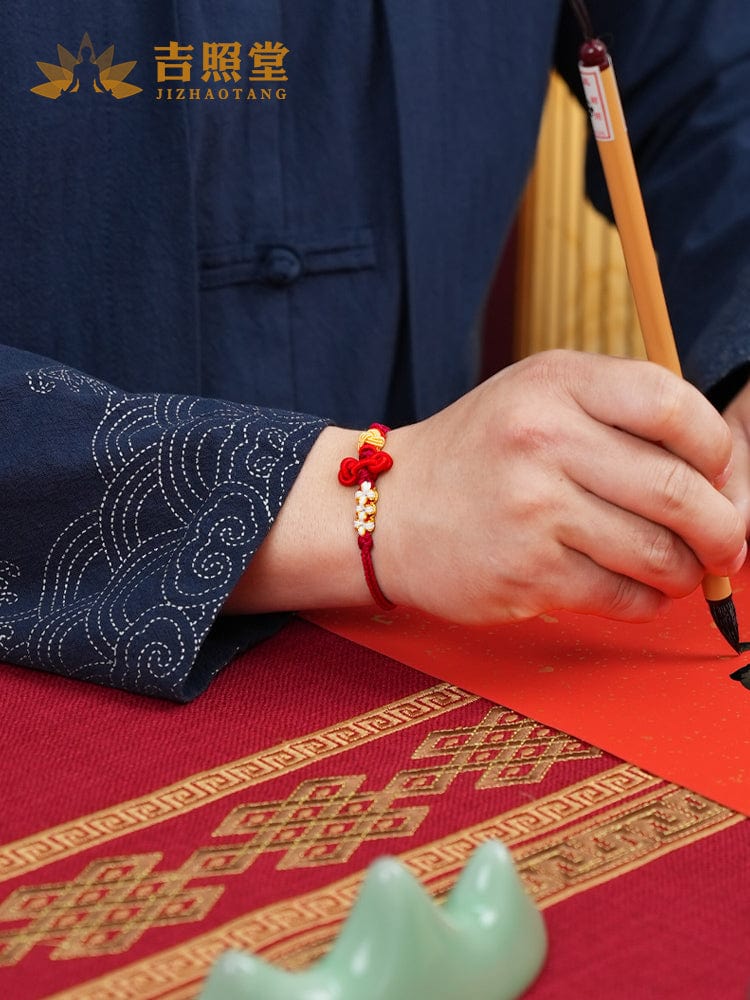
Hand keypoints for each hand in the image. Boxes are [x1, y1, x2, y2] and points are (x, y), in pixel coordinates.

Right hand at [376, 351, 745, 623]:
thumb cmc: (480, 455)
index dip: (720, 452)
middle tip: (727, 543)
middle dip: (722, 528)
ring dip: (686, 571)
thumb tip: (723, 475)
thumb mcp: (540, 396)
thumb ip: (622, 413)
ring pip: (659, 554)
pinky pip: (623, 597)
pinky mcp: (527, 574)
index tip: (721, 479)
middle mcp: (543, 440)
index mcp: (556, 383)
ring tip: (679, 569)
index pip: (674, 407)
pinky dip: (646, 601)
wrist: (393, 510)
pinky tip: (634, 589)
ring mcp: (534, 510)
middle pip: (679, 490)